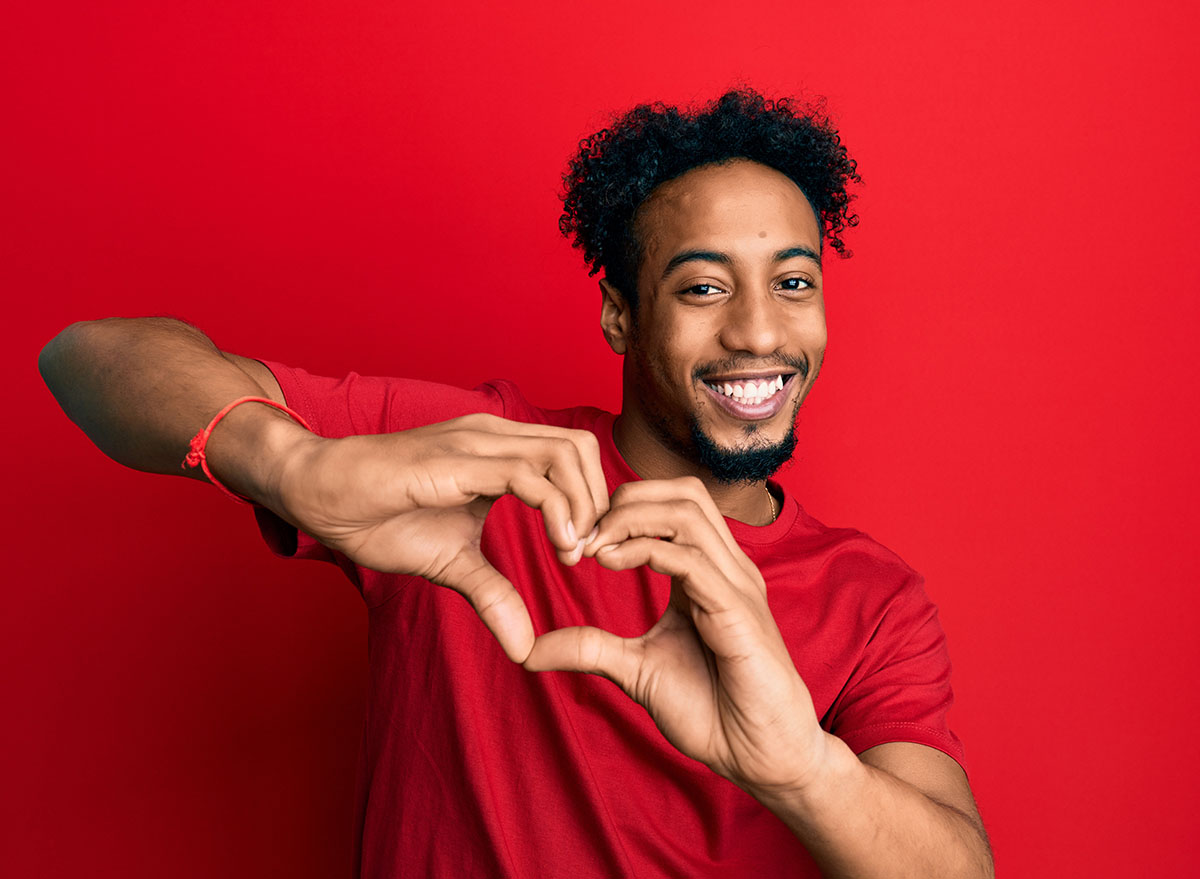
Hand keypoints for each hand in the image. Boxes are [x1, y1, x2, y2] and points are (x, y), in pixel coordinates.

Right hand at [275, 413, 608, 661]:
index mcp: (498, 451)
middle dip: (601, 501)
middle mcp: (494, 437)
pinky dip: (557, 509)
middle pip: (580, 448)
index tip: (586, 554)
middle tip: (590, 553)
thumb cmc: (377, 517)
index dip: (593, 502)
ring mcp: (476, 443)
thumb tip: (524, 647)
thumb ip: (492, 594)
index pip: (573, 457)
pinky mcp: (457, 460)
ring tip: (574, 553)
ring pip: (563, 455)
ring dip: (584, 506)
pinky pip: (526, 474)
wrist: (316, 492)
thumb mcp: (450, 564)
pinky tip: (560, 545)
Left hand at [524, 476, 829, 796]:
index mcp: (707, 572)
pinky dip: (646, 550)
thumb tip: (529, 650)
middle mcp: (727, 568)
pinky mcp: (739, 613)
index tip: (576, 540)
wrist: (761, 757)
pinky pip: (693, 560)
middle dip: (624, 500)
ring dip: (630, 518)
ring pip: (687, 513)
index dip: (619, 508)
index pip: (670, 504)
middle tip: (581, 534)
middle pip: (681, 492)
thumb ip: (591, 648)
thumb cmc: (713, 711)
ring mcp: (737, 586)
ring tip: (592, 546)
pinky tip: (610, 564)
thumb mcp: (636, 670)